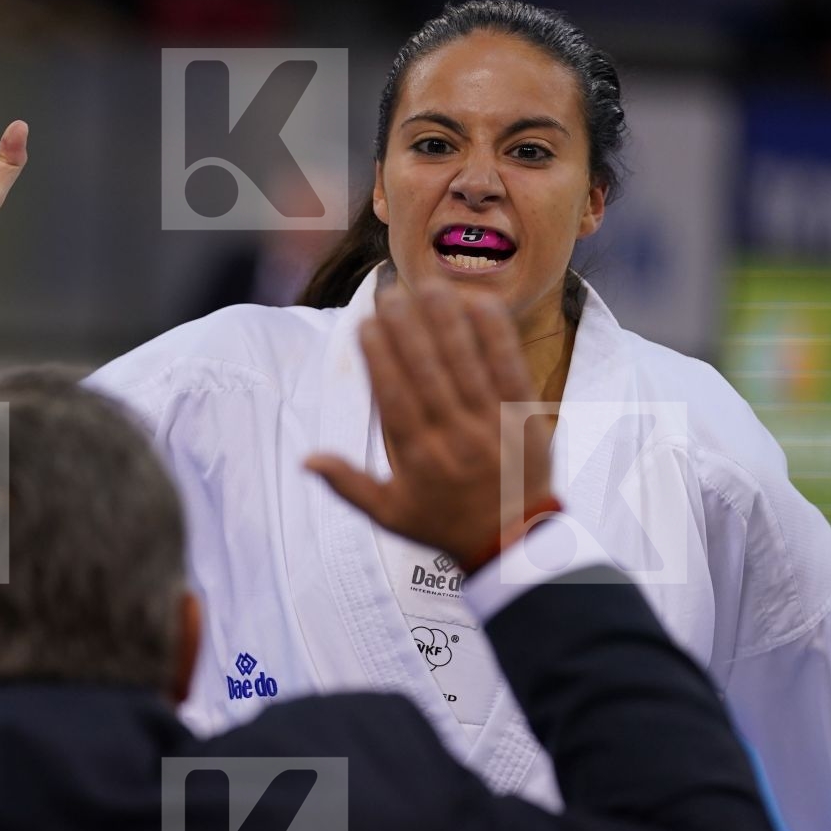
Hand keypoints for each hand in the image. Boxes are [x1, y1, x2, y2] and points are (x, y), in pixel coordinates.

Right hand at [304, 284, 554, 568]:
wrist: (512, 545)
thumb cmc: (444, 525)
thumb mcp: (389, 515)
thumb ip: (348, 485)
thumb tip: (306, 460)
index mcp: (418, 458)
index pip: (393, 396)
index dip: (379, 356)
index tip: (366, 323)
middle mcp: (453, 437)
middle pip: (427, 371)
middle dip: (407, 327)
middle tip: (391, 292)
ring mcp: (492, 424)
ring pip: (466, 363)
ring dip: (446, 320)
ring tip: (429, 286)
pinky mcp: (524, 416)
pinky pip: (509, 367)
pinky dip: (495, 335)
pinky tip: (480, 303)